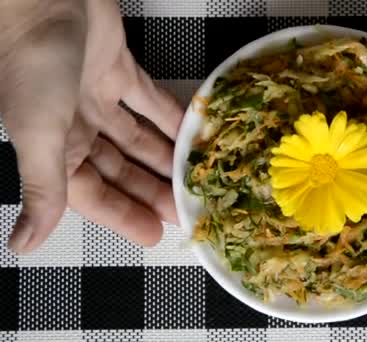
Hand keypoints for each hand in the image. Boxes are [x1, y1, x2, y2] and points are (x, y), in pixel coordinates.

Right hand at [0, 1, 182, 252]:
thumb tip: (21, 246)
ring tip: (195, 179)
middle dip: (152, 191)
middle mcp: (76, 128)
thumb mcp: (38, 135)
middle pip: (121, 170)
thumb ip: (42, 189)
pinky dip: (170, 118)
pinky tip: (192, 135)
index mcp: (54, 150)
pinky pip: (150, 102)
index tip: (155, 234)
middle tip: (187, 209)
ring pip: (138, 139)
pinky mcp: (119, 69)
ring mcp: (98, 97)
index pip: (94, 196)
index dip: (124, 216)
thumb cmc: (33, 65)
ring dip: (165, 159)